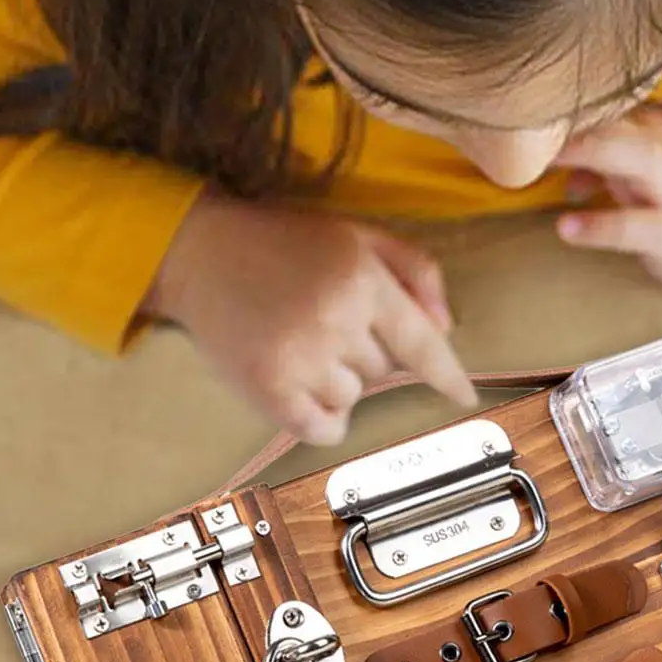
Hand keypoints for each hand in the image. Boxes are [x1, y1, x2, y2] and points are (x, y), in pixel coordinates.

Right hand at [144, 191, 476, 443]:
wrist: (196, 251)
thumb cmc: (280, 240)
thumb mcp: (355, 234)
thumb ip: (414, 269)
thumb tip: (445, 327)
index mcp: (362, 280)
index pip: (422, 343)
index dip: (448, 375)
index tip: (465, 396)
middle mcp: (335, 320)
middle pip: (384, 371)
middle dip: (363, 352)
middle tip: (321, 320)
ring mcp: (300, 357)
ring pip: (353, 399)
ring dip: (336, 381)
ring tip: (301, 342)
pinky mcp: (267, 387)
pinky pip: (321, 427)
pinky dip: (321, 418)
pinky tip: (303, 390)